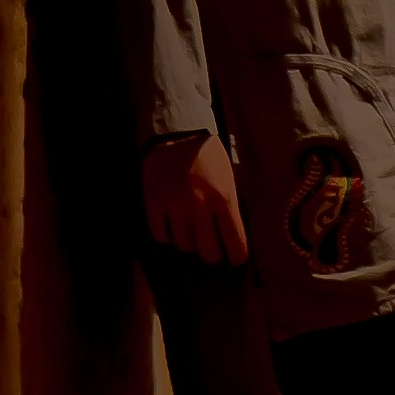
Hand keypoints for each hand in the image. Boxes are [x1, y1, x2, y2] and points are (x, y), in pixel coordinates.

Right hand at [143, 129, 248, 264]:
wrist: (177, 135)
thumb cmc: (210, 157)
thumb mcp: (230, 176)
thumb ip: (234, 203)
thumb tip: (241, 233)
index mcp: (224, 198)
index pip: (235, 241)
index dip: (237, 256)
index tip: (236, 259)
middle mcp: (200, 206)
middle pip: (208, 252)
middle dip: (214, 256)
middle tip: (214, 252)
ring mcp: (175, 206)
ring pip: (184, 246)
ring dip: (191, 244)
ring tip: (194, 236)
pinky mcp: (154, 205)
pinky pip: (161, 236)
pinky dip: (168, 237)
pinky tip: (174, 229)